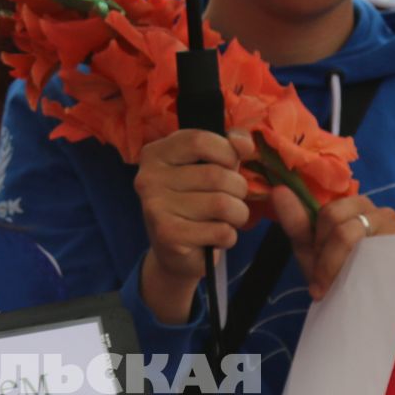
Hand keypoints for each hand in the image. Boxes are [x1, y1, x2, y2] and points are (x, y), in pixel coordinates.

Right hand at [133, 127, 256, 323]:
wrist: (173, 253)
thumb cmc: (195, 202)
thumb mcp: (208, 166)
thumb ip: (228, 146)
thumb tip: (246, 144)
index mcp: (156, 154)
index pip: (200, 141)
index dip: (228, 153)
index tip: (231, 166)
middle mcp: (149, 179)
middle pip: (216, 175)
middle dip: (238, 189)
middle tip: (232, 200)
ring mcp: (155, 208)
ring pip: (222, 204)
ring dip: (238, 214)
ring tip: (228, 219)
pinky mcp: (168, 236)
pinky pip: (221, 231)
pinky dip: (229, 236)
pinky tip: (216, 237)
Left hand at [268, 189, 394, 299]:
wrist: (361, 303)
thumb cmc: (333, 272)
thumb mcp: (309, 249)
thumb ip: (295, 221)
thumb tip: (278, 190)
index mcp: (355, 205)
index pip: (330, 213)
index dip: (318, 243)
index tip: (315, 270)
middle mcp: (380, 211)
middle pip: (340, 222)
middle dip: (326, 257)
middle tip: (326, 281)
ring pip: (355, 236)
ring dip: (340, 266)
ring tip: (340, 285)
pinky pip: (379, 255)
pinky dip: (363, 274)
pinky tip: (362, 286)